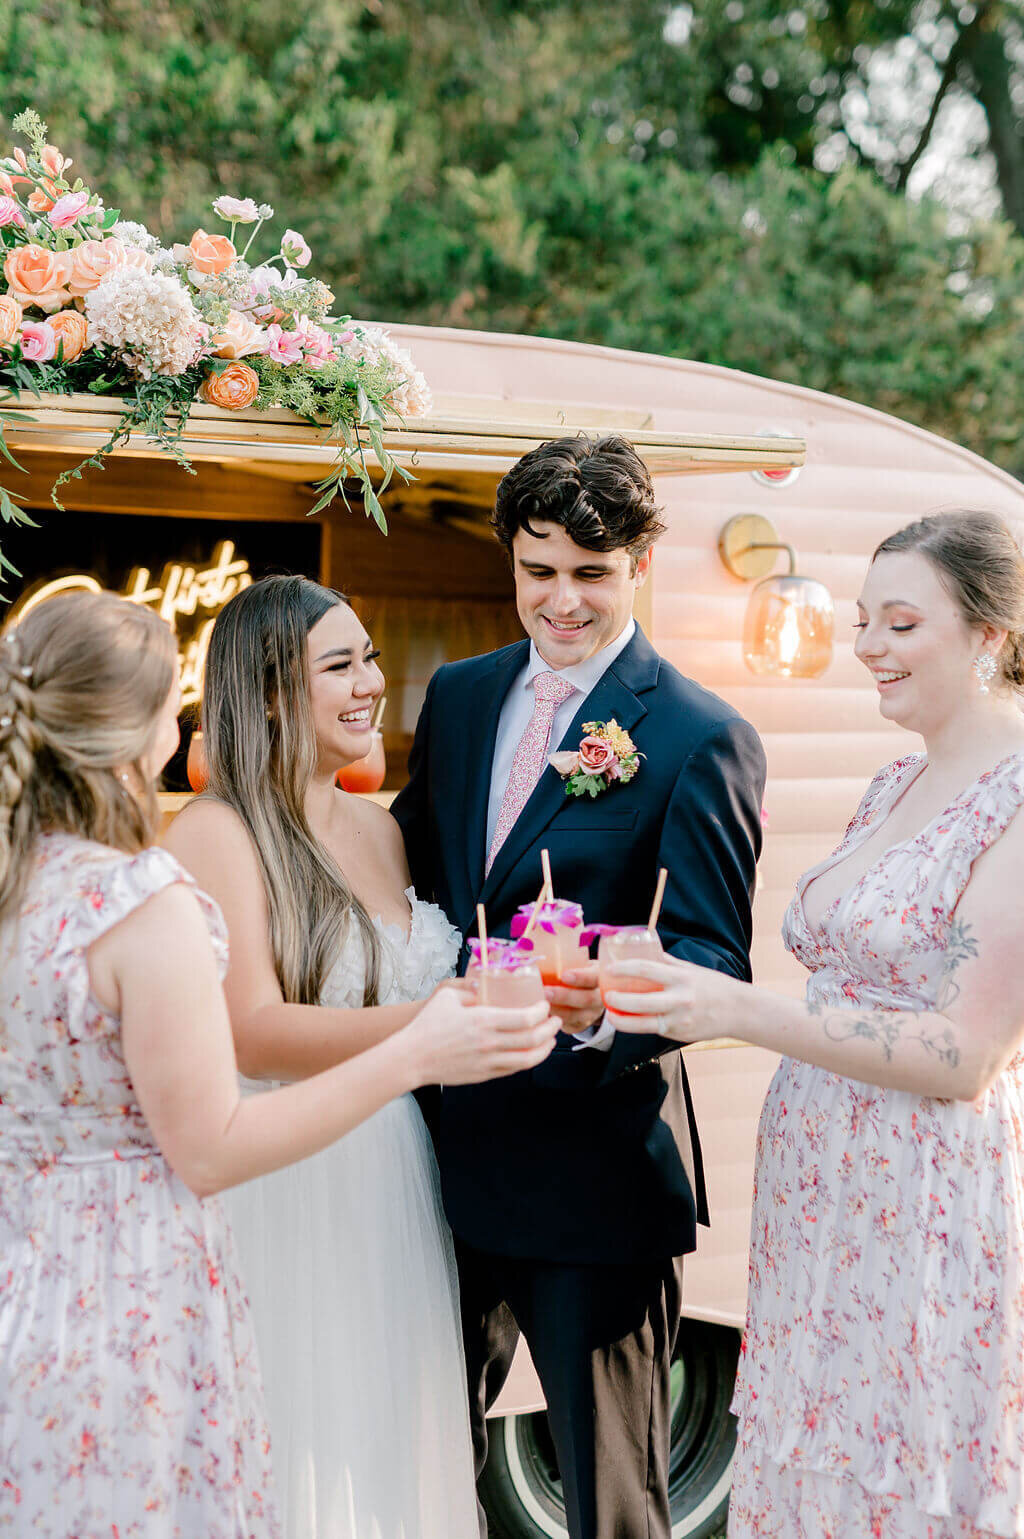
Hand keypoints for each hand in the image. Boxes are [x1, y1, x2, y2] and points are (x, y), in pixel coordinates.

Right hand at [404, 989, 560, 1083]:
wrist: (412, 1058)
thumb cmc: (427, 1026)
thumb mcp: (447, 997)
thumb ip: (469, 989)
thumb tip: (485, 984)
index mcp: (483, 1020)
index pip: (525, 1018)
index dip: (541, 1012)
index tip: (544, 1005)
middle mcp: (489, 1043)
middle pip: (532, 1039)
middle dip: (550, 1029)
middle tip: (555, 1021)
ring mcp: (488, 1062)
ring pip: (528, 1059)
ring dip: (545, 1049)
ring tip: (550, 1040)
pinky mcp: (484, 1075)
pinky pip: (513, 1069)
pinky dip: (527, 1061)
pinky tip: (531, 1053)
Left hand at [544, 962, 603, 1034]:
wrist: (589, 994)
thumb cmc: (578, 974)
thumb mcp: (578, 964)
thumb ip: (563, 960)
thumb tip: (532, 951)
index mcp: (600, 977)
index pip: (595, 977)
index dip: (582, 977)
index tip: (564, 974)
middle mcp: (599, 997)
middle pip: (586, 999)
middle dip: (565, 996)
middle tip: (546, 992)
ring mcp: (591, 1013)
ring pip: (576, 1015)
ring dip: (557, 1010)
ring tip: (540, 1004)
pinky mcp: (580, 1025)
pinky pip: (568, 1025)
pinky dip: (554, 1020)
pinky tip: (543, 1014)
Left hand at [603, 957, 744, 1042]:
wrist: (739, 1011)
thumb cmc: (714, 987)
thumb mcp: (691, 970)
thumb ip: (667, 963)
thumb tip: (644, 952)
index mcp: (681, 978)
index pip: (646, 969)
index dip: (624, 969)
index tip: (610, 969)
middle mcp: (680, 999)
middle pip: (640, 1002)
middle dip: (618, 1000)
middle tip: (606, 996)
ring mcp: (679, 1020)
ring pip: (643, 1024)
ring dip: (622, 1020)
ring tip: (610, 1015)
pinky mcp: (679, 1034)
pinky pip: (653, 1030)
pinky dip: (638, 1026)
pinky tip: (628, 1021)